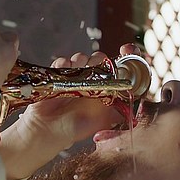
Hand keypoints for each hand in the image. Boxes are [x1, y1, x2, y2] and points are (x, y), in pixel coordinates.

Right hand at [0, 43, 142, 179]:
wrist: (48, 130)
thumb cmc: (75, 128)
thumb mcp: (103, 121)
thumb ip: (118, 110)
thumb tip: (131, 101)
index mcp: (105, 90)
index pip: (119, 69)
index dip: (125, 56)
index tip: (126, 49)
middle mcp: (91, 82)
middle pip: (100, 59)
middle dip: (98, 59)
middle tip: (94, 67)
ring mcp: (75, 77)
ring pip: (82, 58)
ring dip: (81, 61)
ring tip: (78, 71)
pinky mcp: (59, 75)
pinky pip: (63, 61)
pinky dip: (64, 63)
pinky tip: (64, 73)